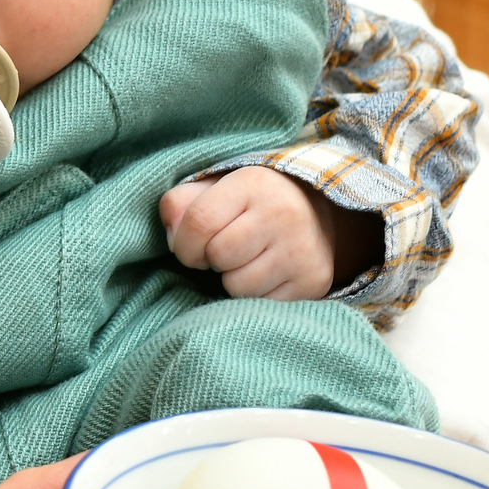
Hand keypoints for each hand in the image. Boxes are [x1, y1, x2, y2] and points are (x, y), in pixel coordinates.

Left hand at [160, 167, 368, 301]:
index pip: (199, 221)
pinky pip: (261, 305)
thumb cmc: (250, 205)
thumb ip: (180, 204)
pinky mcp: (313, 280)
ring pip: (238, 286)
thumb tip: (172, 237)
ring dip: (233, 279)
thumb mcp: (214, 190)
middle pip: (218, 255)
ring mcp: (301, 249)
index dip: (184, 243)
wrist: (315, 215)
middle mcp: (283, 213)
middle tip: (224, 250)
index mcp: (253, 183)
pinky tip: (267, 274)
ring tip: (248, 261)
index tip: (191, 246)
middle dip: (210, 259)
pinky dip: (256, 295)